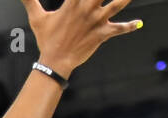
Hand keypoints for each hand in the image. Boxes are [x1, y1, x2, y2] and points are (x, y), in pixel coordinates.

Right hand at [21, 0, 140, 77]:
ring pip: (118, 3)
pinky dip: (129, 27)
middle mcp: (87, 9)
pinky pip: (119, 29)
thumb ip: (29, 1)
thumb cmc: (47, 39)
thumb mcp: (37, 18)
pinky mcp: (102, 33)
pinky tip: (138, 24)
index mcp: (72, 3)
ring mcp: (96, 21)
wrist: (55, 62)